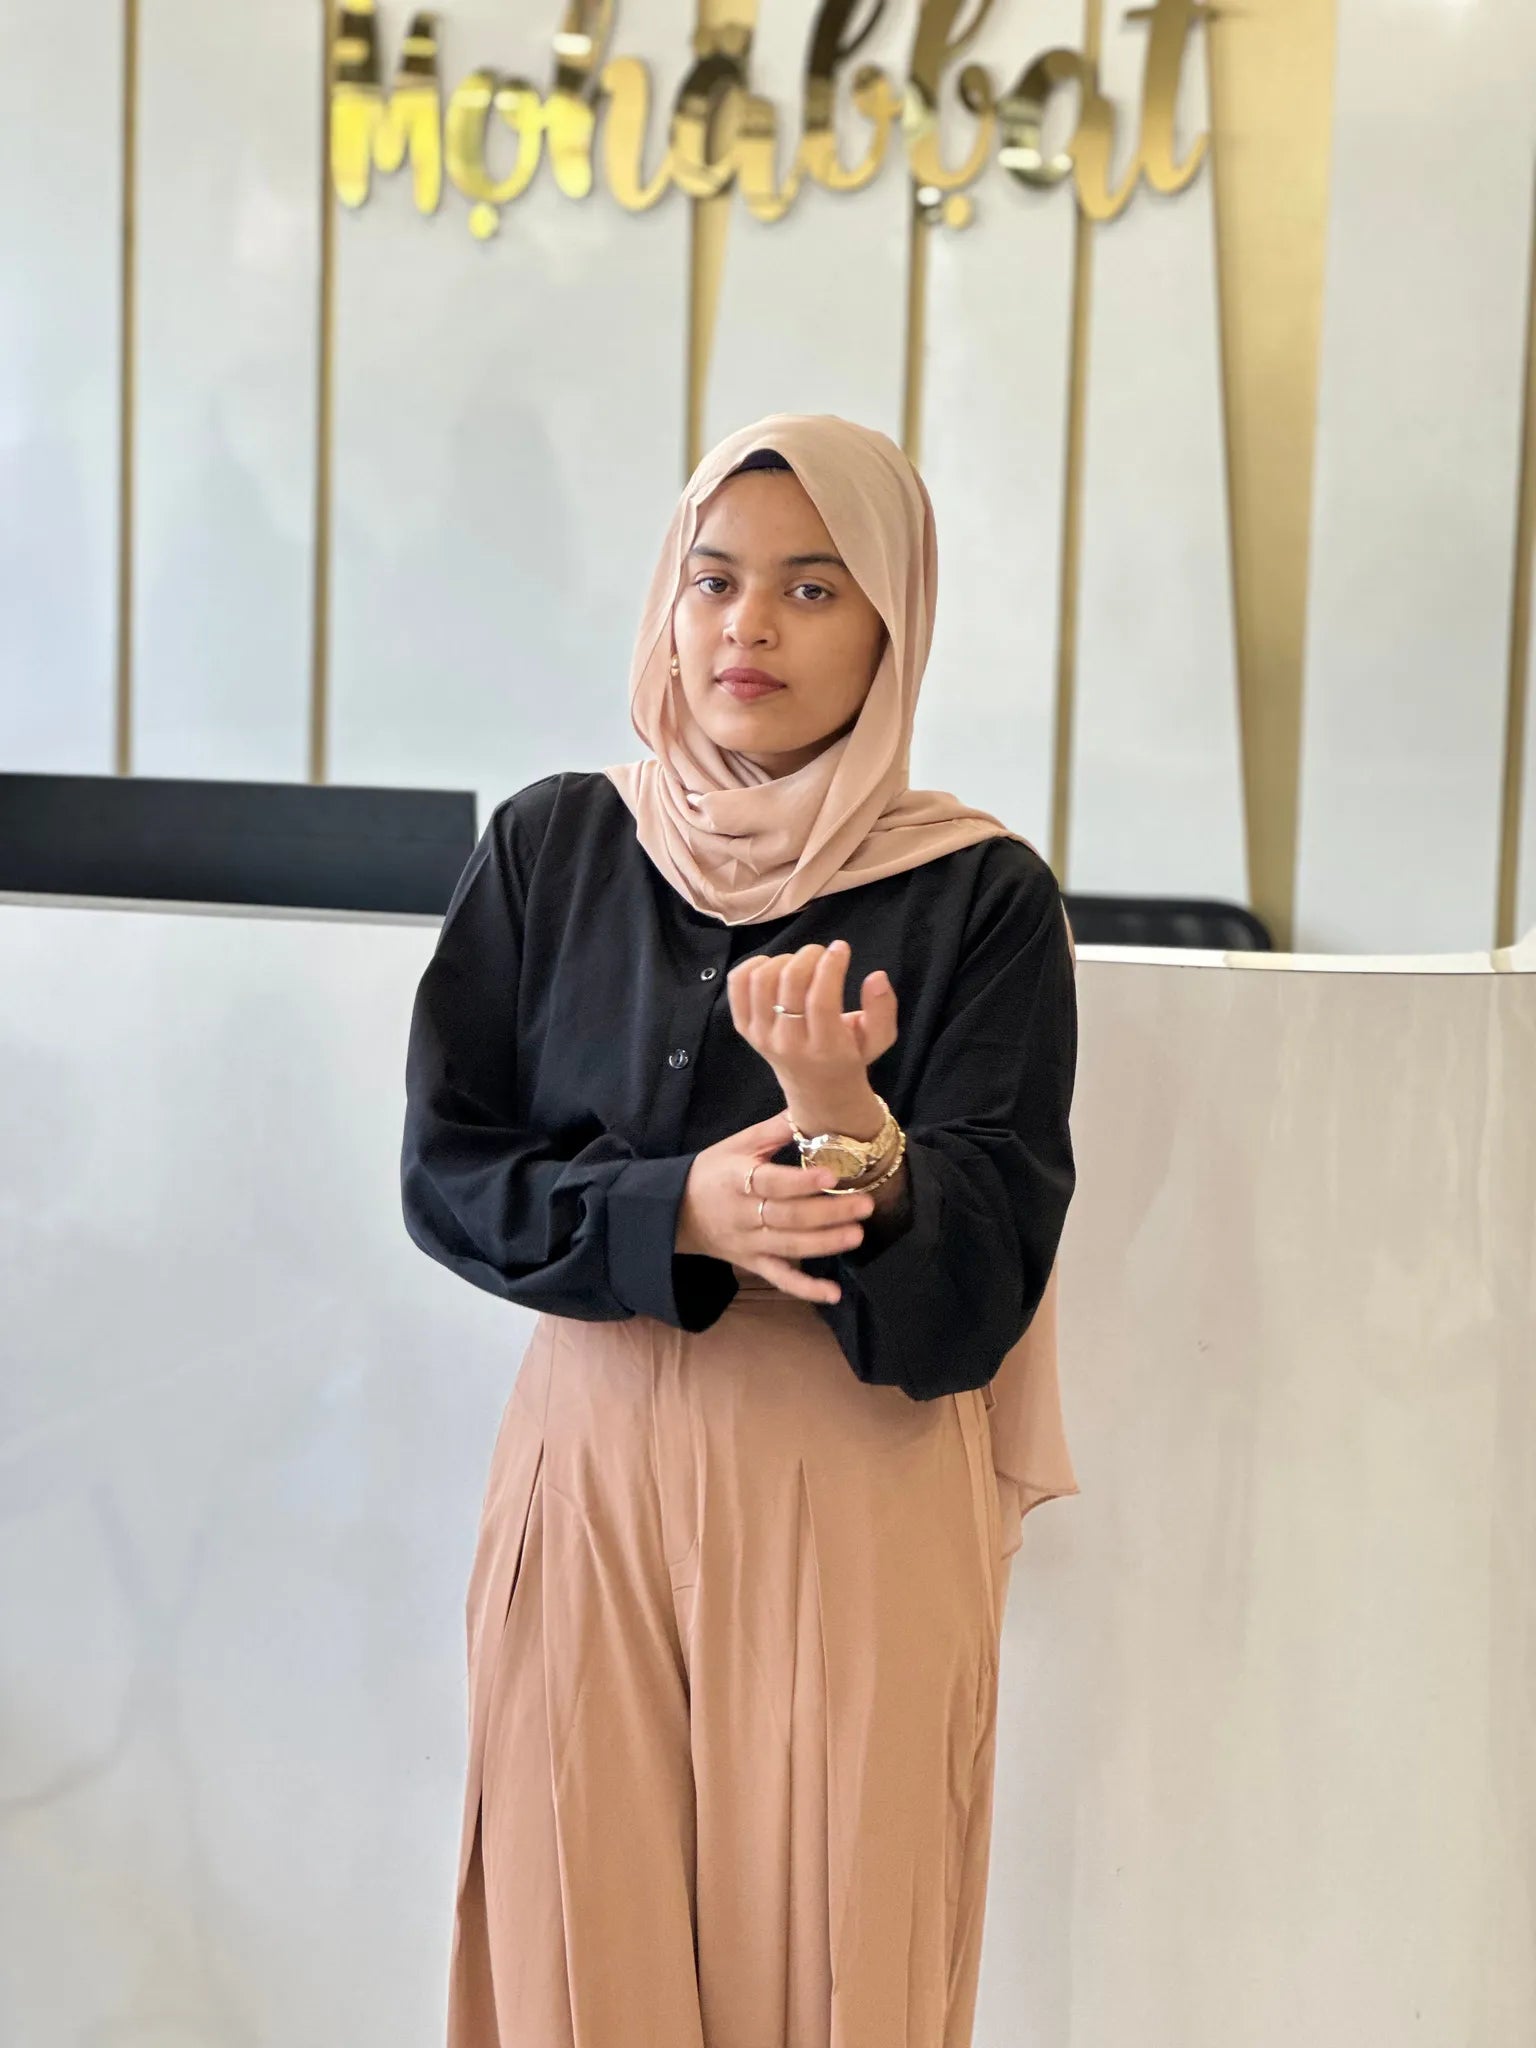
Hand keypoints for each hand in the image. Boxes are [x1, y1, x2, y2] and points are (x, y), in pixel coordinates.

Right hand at [676, 1109, 875, 1305]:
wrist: (675, 1213)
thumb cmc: (712, 1172)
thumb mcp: (736, 1145)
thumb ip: (773, 1131)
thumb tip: (810, 1106)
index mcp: (737, 1180)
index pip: (772, 1183)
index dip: (801, 1181)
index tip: (831, 1174)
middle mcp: (743, 1215)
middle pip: (788, 1217)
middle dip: (828, 1212)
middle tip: (864, 1205)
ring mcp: (749, 1244)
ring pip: (789, 1247)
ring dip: (825, 1243)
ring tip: (857, 1234)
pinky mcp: (753, 1264)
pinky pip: (780, 1279)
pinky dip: (806, 1289)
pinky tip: (833, 1294)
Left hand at [726, 941, 897, 1106]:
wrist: (817, 1090)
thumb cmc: (851, 1056)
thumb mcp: (878, 1040)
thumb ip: (882, 1009)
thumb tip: (877, 976)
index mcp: (824, 1049)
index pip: (821, 1000)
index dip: (831, 967)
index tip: (841, 948)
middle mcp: (788, 1044)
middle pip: (790, 984)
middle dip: (809, 956)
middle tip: (821, 952)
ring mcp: (762, 1036)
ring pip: (762, 980)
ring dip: (783, 960)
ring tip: (800, 962)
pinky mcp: (744, 1028)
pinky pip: (738, 985)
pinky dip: (753, 965)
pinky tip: (773, 965)